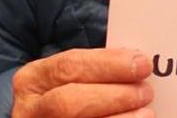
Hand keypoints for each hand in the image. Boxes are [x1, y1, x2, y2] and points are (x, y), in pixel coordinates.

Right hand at [12, 48, 154, 117]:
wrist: (49, 115)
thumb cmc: (70, 91)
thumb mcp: (71, 76)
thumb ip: (97, 69)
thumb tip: (137, 63)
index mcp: (33, 79)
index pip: (69, 66)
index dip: (108, 65)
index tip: (141, 64)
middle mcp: (30, 109)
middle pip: (69, 102)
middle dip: (113, 96)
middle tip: (145, 92)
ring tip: (146, 112)